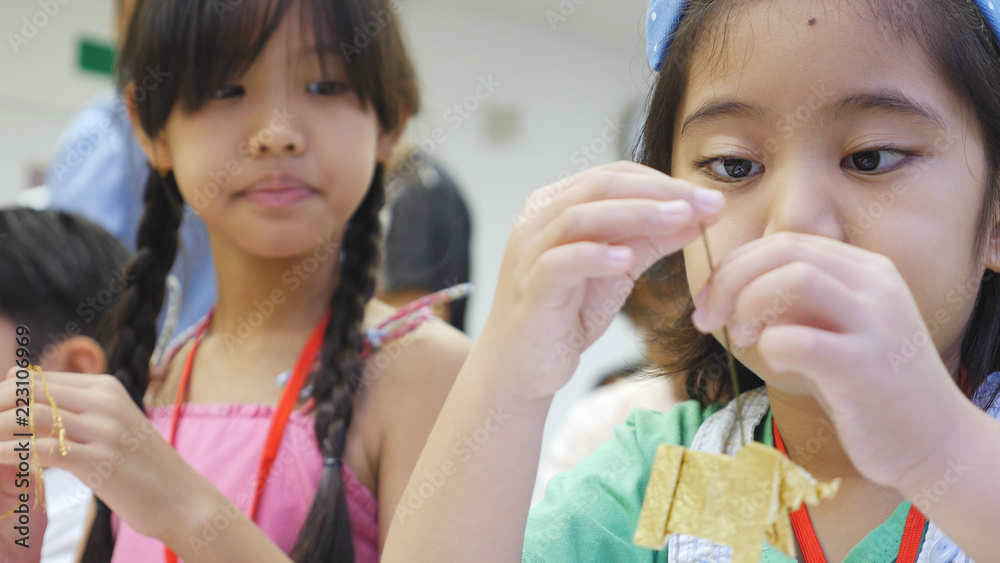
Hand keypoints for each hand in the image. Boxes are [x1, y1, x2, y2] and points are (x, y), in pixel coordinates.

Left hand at [0, 369, 193, 542]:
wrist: (182, 498)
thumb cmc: (141, 467)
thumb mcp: (112, 425)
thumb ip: (74, 407)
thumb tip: (20, 384)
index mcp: (107, 387)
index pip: (37, 379)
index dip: (4, 395)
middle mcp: (105, 401)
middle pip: (29, 391)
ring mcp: (104, 430)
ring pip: (29, 416)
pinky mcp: (99, 461)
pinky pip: (38, 450)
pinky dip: (9, 453)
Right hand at [480, 161, 724, 402]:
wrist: (523, 365)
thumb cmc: (566, 313)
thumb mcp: (617, 269)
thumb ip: (650, 240)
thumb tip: (696, 217)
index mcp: (557, 205)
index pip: (613, 175)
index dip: (662, 182)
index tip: (705, 198)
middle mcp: (538, 220)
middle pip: (600, 187)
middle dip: (658, 192)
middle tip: (704, 204)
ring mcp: (529, 253)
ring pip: (581, 218)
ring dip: (636, 215)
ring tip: (679, 220)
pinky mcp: (530, 289)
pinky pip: (560, 263)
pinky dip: (595, 257)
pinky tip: (628, 259)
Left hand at [692, 232, 966, 486]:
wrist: (931, 442)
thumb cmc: (864, 387)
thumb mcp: (831, 329)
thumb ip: (792, 302)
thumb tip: (725, 287)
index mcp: (864, 269)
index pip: (784, 243)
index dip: (733, 266)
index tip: (707, 301)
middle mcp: (874, 285)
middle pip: (784, 251)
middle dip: (730, 280)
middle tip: (707, 319)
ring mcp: (875, 323)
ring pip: (796, 279)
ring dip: (749, 305)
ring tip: (740, 338)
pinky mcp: (867, 368)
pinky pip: (801, 340)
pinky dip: (771, 347)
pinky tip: (776, 364)